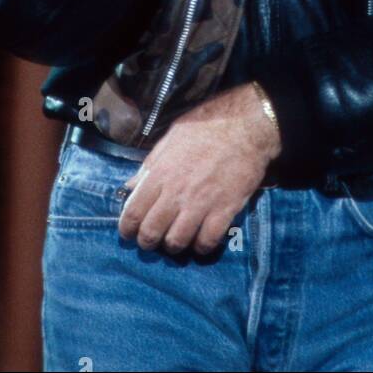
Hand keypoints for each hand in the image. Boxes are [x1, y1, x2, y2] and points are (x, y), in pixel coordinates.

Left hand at [117, 83, 281, 254]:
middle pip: (151, 233)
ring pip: (177, 241)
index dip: (126, 228)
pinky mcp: (225, 210)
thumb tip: (131, 186)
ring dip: (174, 246)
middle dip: (147, 242)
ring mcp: (201, 203)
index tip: (129, 232)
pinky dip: (202, 247)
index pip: (133, 212)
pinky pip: (207, 241)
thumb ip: (150, 164)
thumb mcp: (171, 138)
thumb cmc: (207, 126)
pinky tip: (201, 239)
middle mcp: (177, 192)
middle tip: (152, 240)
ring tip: (176, 240)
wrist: (246, 125)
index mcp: (160, 173)